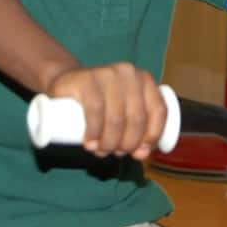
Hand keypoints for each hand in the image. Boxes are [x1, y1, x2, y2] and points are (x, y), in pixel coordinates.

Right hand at [46, 62, 165, 159]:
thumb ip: (138, 129)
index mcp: (144, 79)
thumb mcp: (123, 111)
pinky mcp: (86, 79)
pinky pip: (96, 109)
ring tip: (101, 151)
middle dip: (127, 144)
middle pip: (137, 117)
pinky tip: (90, 143)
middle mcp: (129, 73)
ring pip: (116, 117)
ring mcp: (107, 73)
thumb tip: (143, 153)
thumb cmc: (100, 102)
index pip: (158, 110)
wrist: (68, 84)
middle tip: (115, 153)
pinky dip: (94, 131)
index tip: (139, 153)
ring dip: (110, 143)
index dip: (152, 136)